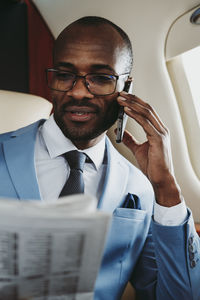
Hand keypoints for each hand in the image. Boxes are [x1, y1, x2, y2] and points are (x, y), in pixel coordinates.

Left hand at [117, 92, 180, 206]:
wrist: (160, 179)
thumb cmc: (152, 166)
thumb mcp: (138, 149)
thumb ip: (130, 139)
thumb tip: (119, 132)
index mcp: (158, 130)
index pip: (147, 111)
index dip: (136, 102)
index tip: (124, 96)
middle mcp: (161, 129)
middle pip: (147, 108)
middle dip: (133, 99)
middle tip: (120, 93)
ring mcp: (161, 133)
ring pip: (146, 112)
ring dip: (132, 104)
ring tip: (120, 99)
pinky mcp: (158, 139)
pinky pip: (145, 123)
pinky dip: (135, 115)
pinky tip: (126, 110)